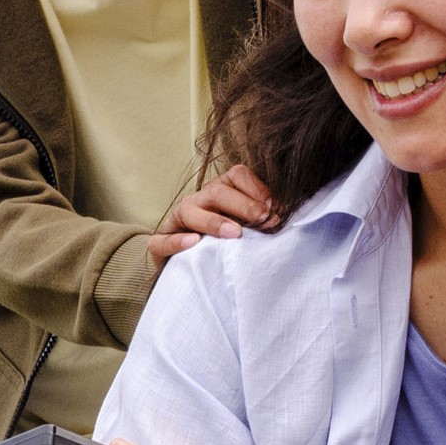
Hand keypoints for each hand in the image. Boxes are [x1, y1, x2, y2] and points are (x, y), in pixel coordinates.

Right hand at [145, 164, 277, 265]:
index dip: (257, 189)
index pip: (237, 175)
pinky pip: (163, 241)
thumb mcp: (247, 227)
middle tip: (264, 220)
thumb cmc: (227, 246)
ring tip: (234, 233)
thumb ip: (262, 219)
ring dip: (214, 221)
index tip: (274, 208)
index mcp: (221, 192)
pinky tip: (193, 243)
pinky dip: (177, 241)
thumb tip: (285, 214)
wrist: (192, 269)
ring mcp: (178, 221)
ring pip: (190, 210)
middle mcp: (199, 201)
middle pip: (218, 191)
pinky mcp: (160, 244)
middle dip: (243, 205)